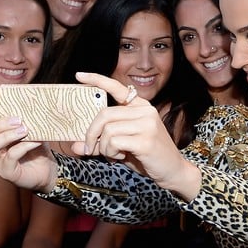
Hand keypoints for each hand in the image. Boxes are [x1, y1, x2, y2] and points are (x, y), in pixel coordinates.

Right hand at [0, 87, 58, 192]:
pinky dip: (23, 147)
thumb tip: (30, 98)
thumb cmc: (35, 147)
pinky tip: (34, 142)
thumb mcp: (31, 129)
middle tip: (17, 120)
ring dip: (7, 136)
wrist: (47, 169)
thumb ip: (25, 118)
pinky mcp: (6, 172)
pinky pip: (10, 157)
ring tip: (25, 130)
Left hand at [74, 72, 189, 187]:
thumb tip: (75, 146)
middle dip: (91, 133)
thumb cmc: (147, 157)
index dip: (97, 80)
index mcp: (140, 106)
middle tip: (89, 148)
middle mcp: (145, 111)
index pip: (117, 87)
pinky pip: (114, 142)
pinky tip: (121, 157)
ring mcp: (147, 124)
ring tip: (113, 155)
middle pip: (104, 114)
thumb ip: (101, 142)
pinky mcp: (145, 140)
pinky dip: (111, 153)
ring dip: (104, 147)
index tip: (79, 75)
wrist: (173, 171)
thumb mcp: (122, 146)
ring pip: (108, 130)